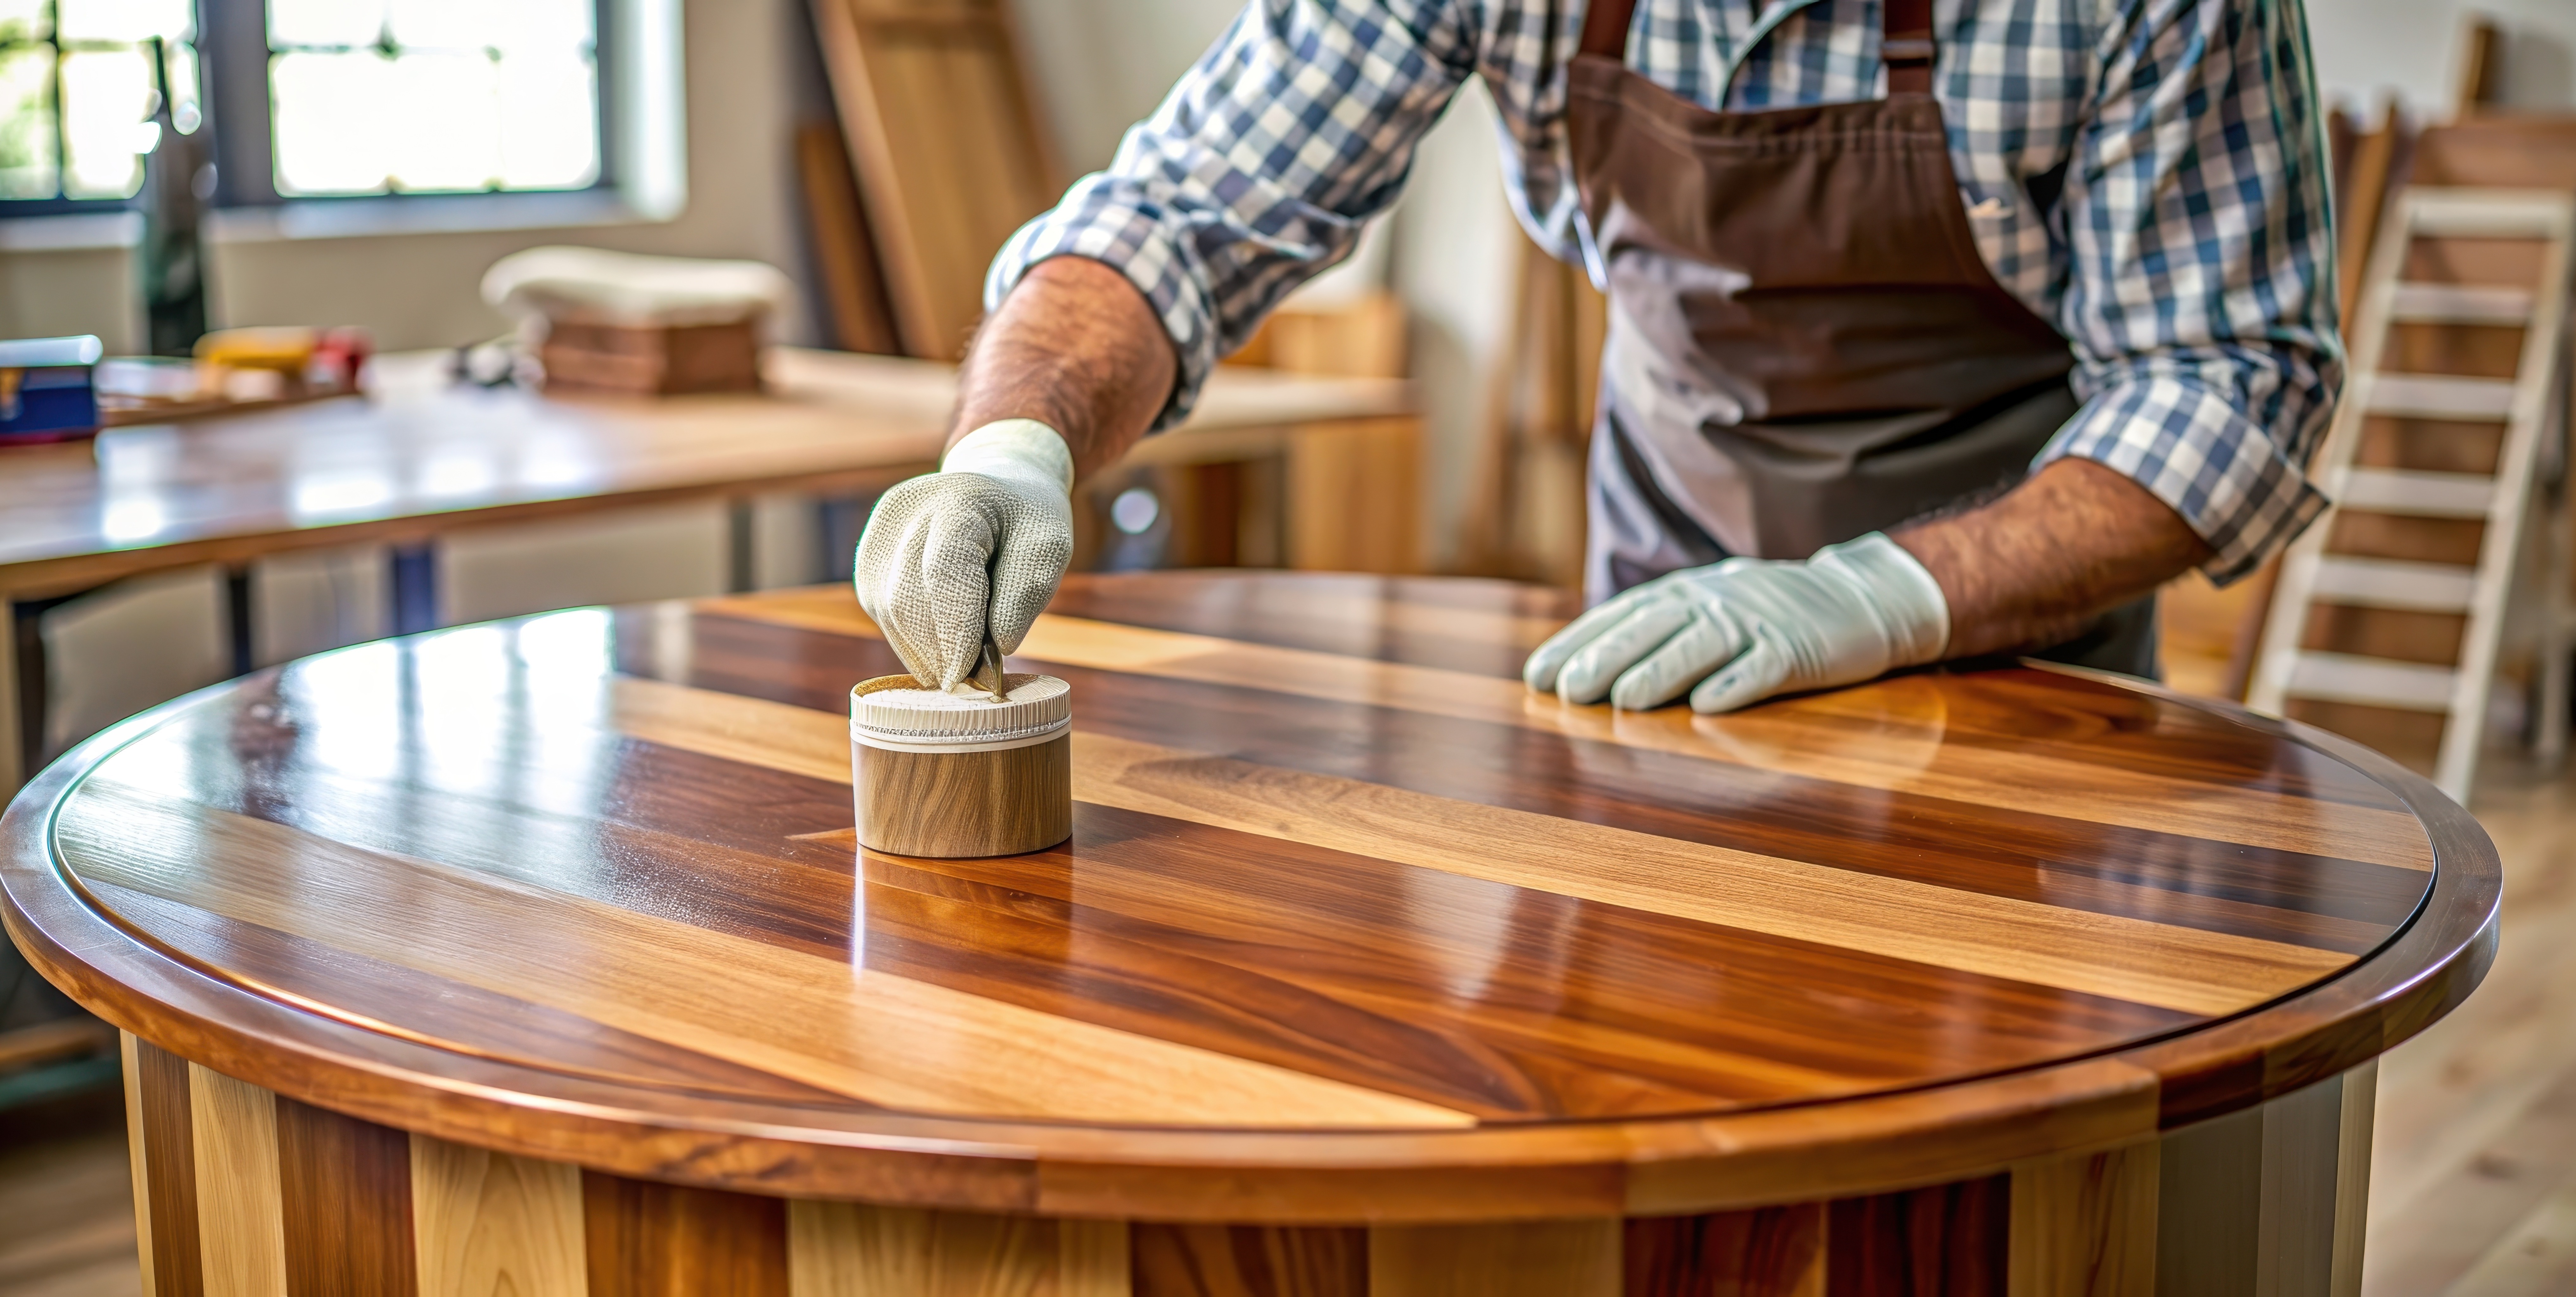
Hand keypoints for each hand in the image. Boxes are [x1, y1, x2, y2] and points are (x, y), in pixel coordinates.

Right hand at [854, 419, 1073, 688]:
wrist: (995, 489)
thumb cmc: (1026, 521)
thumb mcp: (1049, 547)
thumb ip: (1027, 593)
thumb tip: (999, 648)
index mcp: (957, 499)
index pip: (944, 572)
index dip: (955, 630)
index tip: (969, 676)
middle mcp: (905, 512)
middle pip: (907, 596)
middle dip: (937, 649)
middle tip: (967, 683)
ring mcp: (879, 534)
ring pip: (887, 609)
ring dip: (921, 650)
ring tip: (956, 669)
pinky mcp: (870, 558)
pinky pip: (880, 610)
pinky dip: (909, 639)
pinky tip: (937, 650)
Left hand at [1522, 533, 1950, 712]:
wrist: (1858, 598)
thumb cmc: (1765, 614)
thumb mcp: (1707, 606)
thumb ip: (1656, 628)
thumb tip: (1583, 664)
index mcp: (1687, 593)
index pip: (1621, 616)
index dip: (1579, 643)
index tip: (1538, 675)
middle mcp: (1715, 602)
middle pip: (1655, 627)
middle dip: (1608, 656)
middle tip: (1569, 689)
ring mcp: (1759, 623)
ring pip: (1703, 646)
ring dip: (1663, 672)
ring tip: (1626, 700)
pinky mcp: (1800, 650)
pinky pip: (1765, 667)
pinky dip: (1738, 684)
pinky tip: (1710, 706)